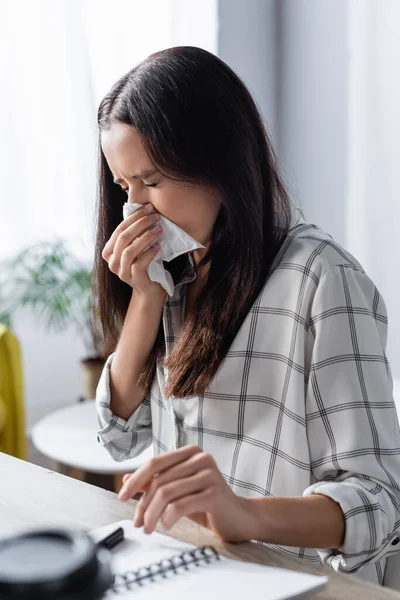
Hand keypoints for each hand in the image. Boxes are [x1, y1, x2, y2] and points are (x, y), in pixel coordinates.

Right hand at [102, 203, 164, 297]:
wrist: (150, 289)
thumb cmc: (144, 265)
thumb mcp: (136, 248)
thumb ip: (134, 234)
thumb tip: (145, 210)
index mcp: (109, 252)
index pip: (119, 229)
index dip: (134, 217)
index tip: (149, 208)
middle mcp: (112, 262)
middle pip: (123, 238)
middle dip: (141, 224)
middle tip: (156, 217)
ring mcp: (121, 272)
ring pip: (129, 250)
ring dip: (145, 237)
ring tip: (159, 229)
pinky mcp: (133, 279)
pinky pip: (139, 263)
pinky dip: (149, 253)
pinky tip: (158, 246)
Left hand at [118, 445, 257, 541]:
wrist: (240, 518)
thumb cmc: (208, 504)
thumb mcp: (178, 491)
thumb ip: (156, 483)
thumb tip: (127, 480)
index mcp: (190, 453)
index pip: (155, 462)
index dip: (135, 479)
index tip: (122, 497)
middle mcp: (200, 458)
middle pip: (159, 480)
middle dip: (143, 504)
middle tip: (138, 522)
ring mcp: (209, 473)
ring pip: (167, 493)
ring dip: (152, 514)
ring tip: (148, 528)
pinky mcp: (214, 492)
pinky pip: (181, 505)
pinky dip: (168, 517)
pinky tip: (165, 526)